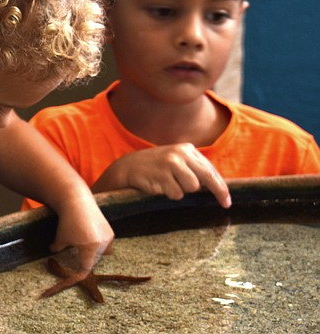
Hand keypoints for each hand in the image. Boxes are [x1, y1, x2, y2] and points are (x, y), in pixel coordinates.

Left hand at [49, 194, 113, 271]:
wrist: (77, 201)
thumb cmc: (67, 221)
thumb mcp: (60, 236)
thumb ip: (57, 248)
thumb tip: (52, 251)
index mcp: (90, 248)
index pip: (87, 267)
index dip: (81, 272)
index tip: (77, 274)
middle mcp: (102, 244)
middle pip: (95, 260)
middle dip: (87, 260)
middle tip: (79, 258)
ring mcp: (107, 238)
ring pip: (104, 253)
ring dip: (95, 252)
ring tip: (86, 247)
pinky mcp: (110, 231)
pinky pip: (106, 244)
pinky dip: (100, 244)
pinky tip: (91, 237)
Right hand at [94, 144, 231, 207]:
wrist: (126, 167)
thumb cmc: (155, 168)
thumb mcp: (175, 162)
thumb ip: (193, 169)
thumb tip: (217, 187)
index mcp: (186, 149)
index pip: (210, 169)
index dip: (221, 187)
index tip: (227, 200)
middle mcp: (179, 154)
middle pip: (207, 177)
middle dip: (218, 192)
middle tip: (225, 205)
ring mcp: (169, 164)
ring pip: (192, 187)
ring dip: (183, 191)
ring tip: (169, 186)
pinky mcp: (161, 176)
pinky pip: (176, 193)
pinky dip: (169, 194)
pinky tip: (159, 187)